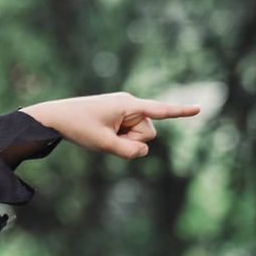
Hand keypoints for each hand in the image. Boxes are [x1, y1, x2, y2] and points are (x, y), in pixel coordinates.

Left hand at [18, 91, 200, 159]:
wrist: (56, 117)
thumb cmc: (78, 126)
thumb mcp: (103, 144)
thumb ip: (128, 151)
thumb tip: (144, 151)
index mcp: (129, 105)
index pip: (160, 110)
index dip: (180, 112)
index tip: (200, 109)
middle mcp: (130, 104)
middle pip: (148, 132)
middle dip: (133, 140)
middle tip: (107, 136)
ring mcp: (125, 110)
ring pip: (139, 135)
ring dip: (124, 140)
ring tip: (102, 133)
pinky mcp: (119, 115)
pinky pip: (129, 132)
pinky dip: (120, 138)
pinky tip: (104, 132)